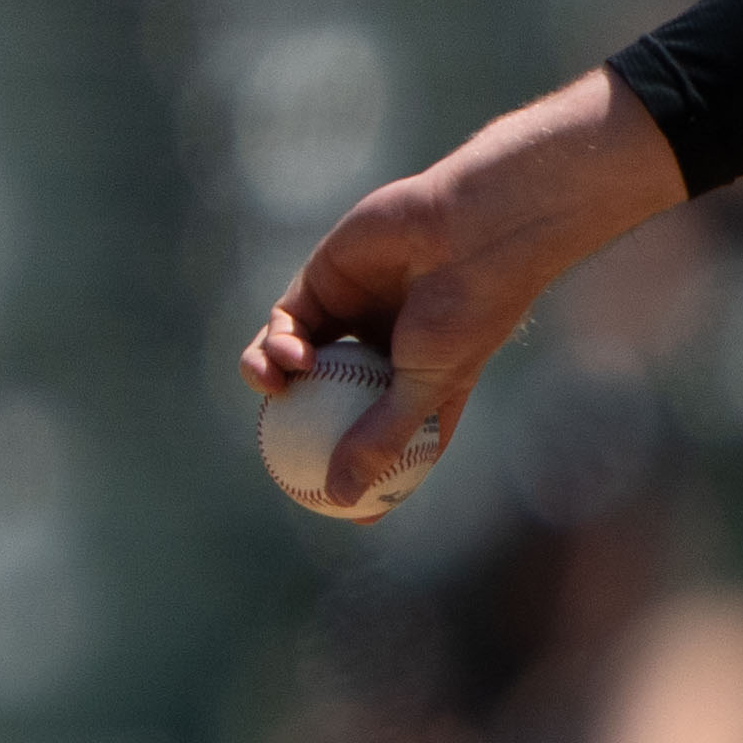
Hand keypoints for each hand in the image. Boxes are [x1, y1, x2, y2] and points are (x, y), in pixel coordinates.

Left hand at [239, 70, 690, 509]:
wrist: (471, 233)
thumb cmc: (464, 315)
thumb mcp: (424, 391)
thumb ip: (379, 440)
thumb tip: (340, 499)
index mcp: (418, 384)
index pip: (384, 439)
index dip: (363, 475)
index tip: (342, 510)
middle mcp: (381, 352)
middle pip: (324, 400)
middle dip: (293, 425)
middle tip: (274, 448)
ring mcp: (352, 314)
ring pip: (295, 358)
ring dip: (272, 378)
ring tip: (271, 386)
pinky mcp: (325, 278)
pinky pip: (287, 318)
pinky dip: (279, 341)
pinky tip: (291, 356)